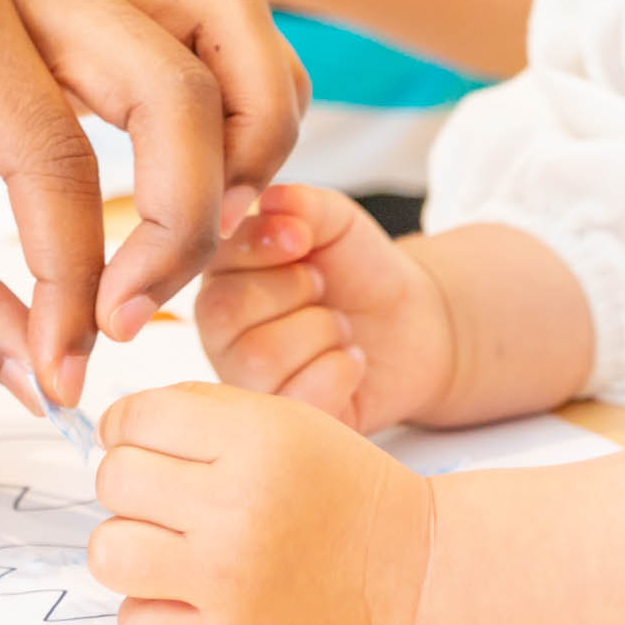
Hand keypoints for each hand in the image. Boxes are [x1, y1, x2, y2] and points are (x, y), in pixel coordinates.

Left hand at [0, 0, 306, 412]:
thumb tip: (48, 380)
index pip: (56, 159)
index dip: (76, 282)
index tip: (63, 369)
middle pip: (175, 82)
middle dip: (183, 218)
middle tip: (135, 317)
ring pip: (225, 24)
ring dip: (251, 133)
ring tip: (210, 235)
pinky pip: (210, 22)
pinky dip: (242, 97)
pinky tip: (209, 184)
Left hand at [89, 380, 428, 624]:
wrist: (405, 564)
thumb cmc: (335, 482)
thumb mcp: (278, 415)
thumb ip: (193, 408)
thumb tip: (111, 425)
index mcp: (253, 439)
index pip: (133, 418)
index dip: (129, 425)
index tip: (152, 443)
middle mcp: (237, 508)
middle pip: (114, 481)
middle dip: (133, 481)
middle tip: (170, 495)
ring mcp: (229, 580)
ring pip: (109, 553)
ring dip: (129, 544)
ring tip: (168, 543)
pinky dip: (147, 611)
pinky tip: (181, 592)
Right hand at [196, 182, 459, 430]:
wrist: (414, 325)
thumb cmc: (360, 271)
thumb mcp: (336, 222)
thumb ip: (302, 204)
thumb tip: (270, 202)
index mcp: (221, 279)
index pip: (210, 263)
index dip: (261, 248)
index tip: (304, 240)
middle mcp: (222, 335)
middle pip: (225, 313)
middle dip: (293, 290)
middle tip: (322, 288)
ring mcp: (249, 383)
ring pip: (260, 357)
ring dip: (321, 330)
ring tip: (340, 326)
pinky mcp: (287, 423)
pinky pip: (297, 400)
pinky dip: (339, 370)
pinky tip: (350, 360)